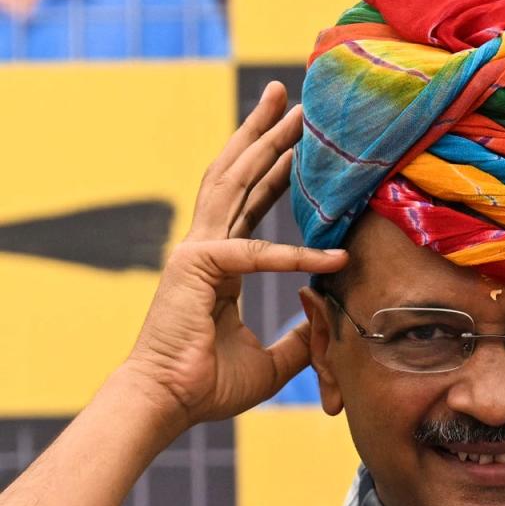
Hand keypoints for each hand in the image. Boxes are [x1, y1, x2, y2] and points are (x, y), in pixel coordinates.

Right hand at [122, 82, 346, 429]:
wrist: (166, 406)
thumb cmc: (207, 384)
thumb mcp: (272, 359)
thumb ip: (301, 335)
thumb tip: (328, 320)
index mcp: (220, 262)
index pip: (250, 201)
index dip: (275, 170)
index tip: (301, 143)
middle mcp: (206, 246)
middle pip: (240, 175)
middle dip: (266, 133)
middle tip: (294, 100)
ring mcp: (197, 251)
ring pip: (235, 182)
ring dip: (264, 142)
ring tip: (290, 108)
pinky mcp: (197, 267)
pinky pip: (258, 254)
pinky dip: (299, 255)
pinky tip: (337, 256)